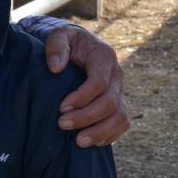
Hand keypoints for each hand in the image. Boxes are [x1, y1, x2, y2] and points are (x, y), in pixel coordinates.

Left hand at [44, 26, 129, 147]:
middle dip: (87, 117)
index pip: (99, 82)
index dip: (82, 97)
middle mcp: (117, 75)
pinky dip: (109, 135)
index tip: (61, 107)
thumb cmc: (66, 42)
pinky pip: (122, 124)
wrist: (77, 46)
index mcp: (104, 56)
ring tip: (78, 142)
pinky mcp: (118, 103)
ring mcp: (119, 90)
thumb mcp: (59, 35)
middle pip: (110, 103)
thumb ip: (56, 46)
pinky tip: (92, 142)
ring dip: (100, 132)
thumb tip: (56, 67)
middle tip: (62, 125)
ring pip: (120, 117)